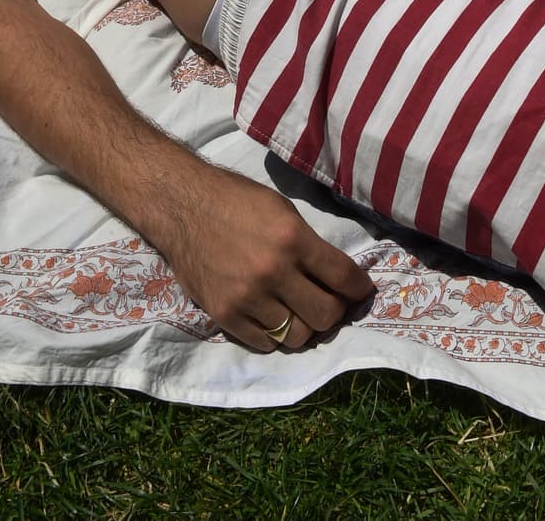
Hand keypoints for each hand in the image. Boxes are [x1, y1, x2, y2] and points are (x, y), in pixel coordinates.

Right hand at [151, 162, 373, 351]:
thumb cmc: (236, 201)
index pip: (343, 277)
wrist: (183, 206)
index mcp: (293, 238)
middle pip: (325, 315)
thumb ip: (309, 245)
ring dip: (304, 326)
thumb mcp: (282, 211)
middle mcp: (274, 271)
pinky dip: (274, 334)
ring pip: (297, 335)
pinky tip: (272, 317)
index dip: (359, 289)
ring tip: (299, 312)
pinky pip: (264, 343)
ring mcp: (248, 297)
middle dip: (334, 311)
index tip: (361, 292)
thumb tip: (336, 277)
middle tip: (329, 302)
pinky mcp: (225, 314)